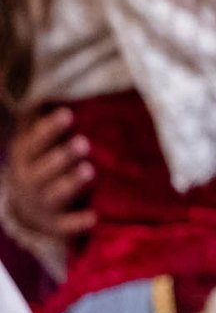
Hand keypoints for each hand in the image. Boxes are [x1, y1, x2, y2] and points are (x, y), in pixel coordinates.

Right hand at [5, 107, 95, 245]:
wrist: (28, 210)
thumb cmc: (40, 163)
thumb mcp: (34, 142)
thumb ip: (39, 119)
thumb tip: (51, 86)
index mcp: (24, 156)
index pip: (33, 142)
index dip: (49, 129)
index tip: (68, 114)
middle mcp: (29, 180)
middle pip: (43, 168)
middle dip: (62, 156)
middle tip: (83, 143)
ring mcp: (41, 204)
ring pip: (54, 194)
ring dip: (71, 183)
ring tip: (89, 171)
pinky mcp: (55, 224)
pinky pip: (65, 226)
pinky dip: (77, 223)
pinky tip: (94, 217)